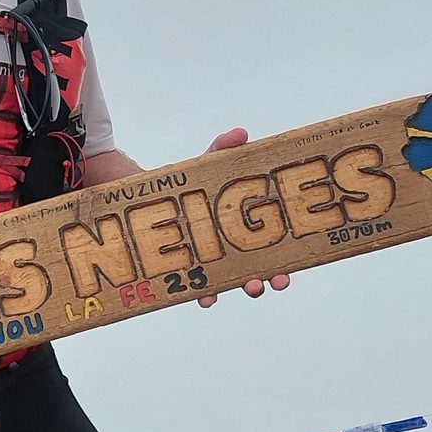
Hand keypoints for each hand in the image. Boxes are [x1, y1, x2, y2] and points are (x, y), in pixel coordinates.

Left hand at [195, 127, 291, 307]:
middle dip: (271, 279)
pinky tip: (207, 297)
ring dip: (243, 287)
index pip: (270, 248)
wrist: (139, 191)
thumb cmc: (184, 182)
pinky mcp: (182, 264)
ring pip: (230, 282)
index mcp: (242, 226)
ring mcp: (206, 258)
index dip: (284, 262)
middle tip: (277, 281)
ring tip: (251, 287)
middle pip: (256, 270)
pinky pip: (196, 287)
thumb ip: (221, 148)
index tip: (292, 269)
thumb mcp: (205, 163)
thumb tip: (241, 134)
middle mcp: (228, 247)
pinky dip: (204, 294)